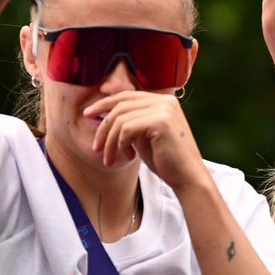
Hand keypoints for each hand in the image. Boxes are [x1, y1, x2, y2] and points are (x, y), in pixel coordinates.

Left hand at [85, 91, 206, 190]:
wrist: (187, 177)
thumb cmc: (166, 160)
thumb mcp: (145, 136)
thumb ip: (131, 122)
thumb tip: (105, 112)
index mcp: (163, 101)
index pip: (126, 96)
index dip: (103, 103)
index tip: (87, 115)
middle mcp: (165, 101)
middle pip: (120, 105)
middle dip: (103, 127)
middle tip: (95, 148)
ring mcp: (164, 109)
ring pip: (120, 119)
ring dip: (109, 142)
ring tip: (110, 159)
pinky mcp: (161, 121)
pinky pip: (126, 129)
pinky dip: (120, 144)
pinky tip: (128, 157)